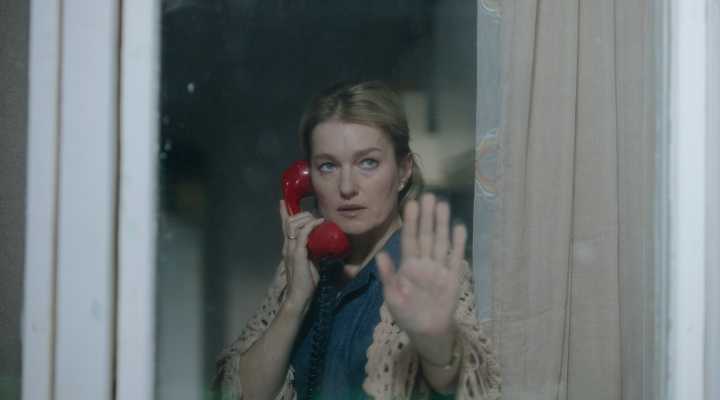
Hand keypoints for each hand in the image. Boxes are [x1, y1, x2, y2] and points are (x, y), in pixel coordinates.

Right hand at [279, 200, 324, 312]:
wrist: (299, 296)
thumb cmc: (306, 282)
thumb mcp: (311, 261)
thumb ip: (313, 251)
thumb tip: (322, 242)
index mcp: (289, 247)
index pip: (284, 227)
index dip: (283, 213)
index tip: (283, 202)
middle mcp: (287, 246)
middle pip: (289, 222)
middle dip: (300, 214)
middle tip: (313, 213)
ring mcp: (291, 249)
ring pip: (294, 225)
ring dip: (306, 218)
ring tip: (317, 218)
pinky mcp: (297, 254)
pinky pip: (303, 234)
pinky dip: (311, 226)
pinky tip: (320, 223)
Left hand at [376, 194, 465, 360]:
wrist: (427, 332)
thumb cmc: (406, 313)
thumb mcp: (392, 297)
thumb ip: (388, 276)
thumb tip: (381, 255)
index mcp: (408, 265)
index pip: (410, 239)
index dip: (411, 222)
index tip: (411, 203)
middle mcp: (425, 262)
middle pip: (427, 236)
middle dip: (428, 217)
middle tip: (430, 196)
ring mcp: (439, 268)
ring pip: (441, 242)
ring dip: (442, 224)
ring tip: (443, 205)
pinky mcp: (453, 278)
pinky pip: (455, 258)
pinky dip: (458, 244)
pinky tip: (459, 227)